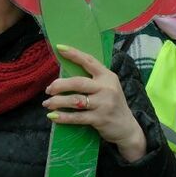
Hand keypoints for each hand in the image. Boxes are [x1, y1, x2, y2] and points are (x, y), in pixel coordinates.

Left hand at [43, 44, 146, 162]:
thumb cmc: (112, 104)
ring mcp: (103, 104)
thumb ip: (93, 80)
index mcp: (108, 76)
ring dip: (58, 101)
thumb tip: (65, 75)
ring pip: (75, 100)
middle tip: (49, 89)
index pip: (89, 61)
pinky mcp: (100, 119)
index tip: (59, 48)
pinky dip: (63, 117)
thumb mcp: (108, 88)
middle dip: (59, 85)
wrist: (127, 128)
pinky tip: (53, 116)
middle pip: (78, 82)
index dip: (73, 54)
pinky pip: (77, 117)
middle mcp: (106, 88)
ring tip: (47, 103)